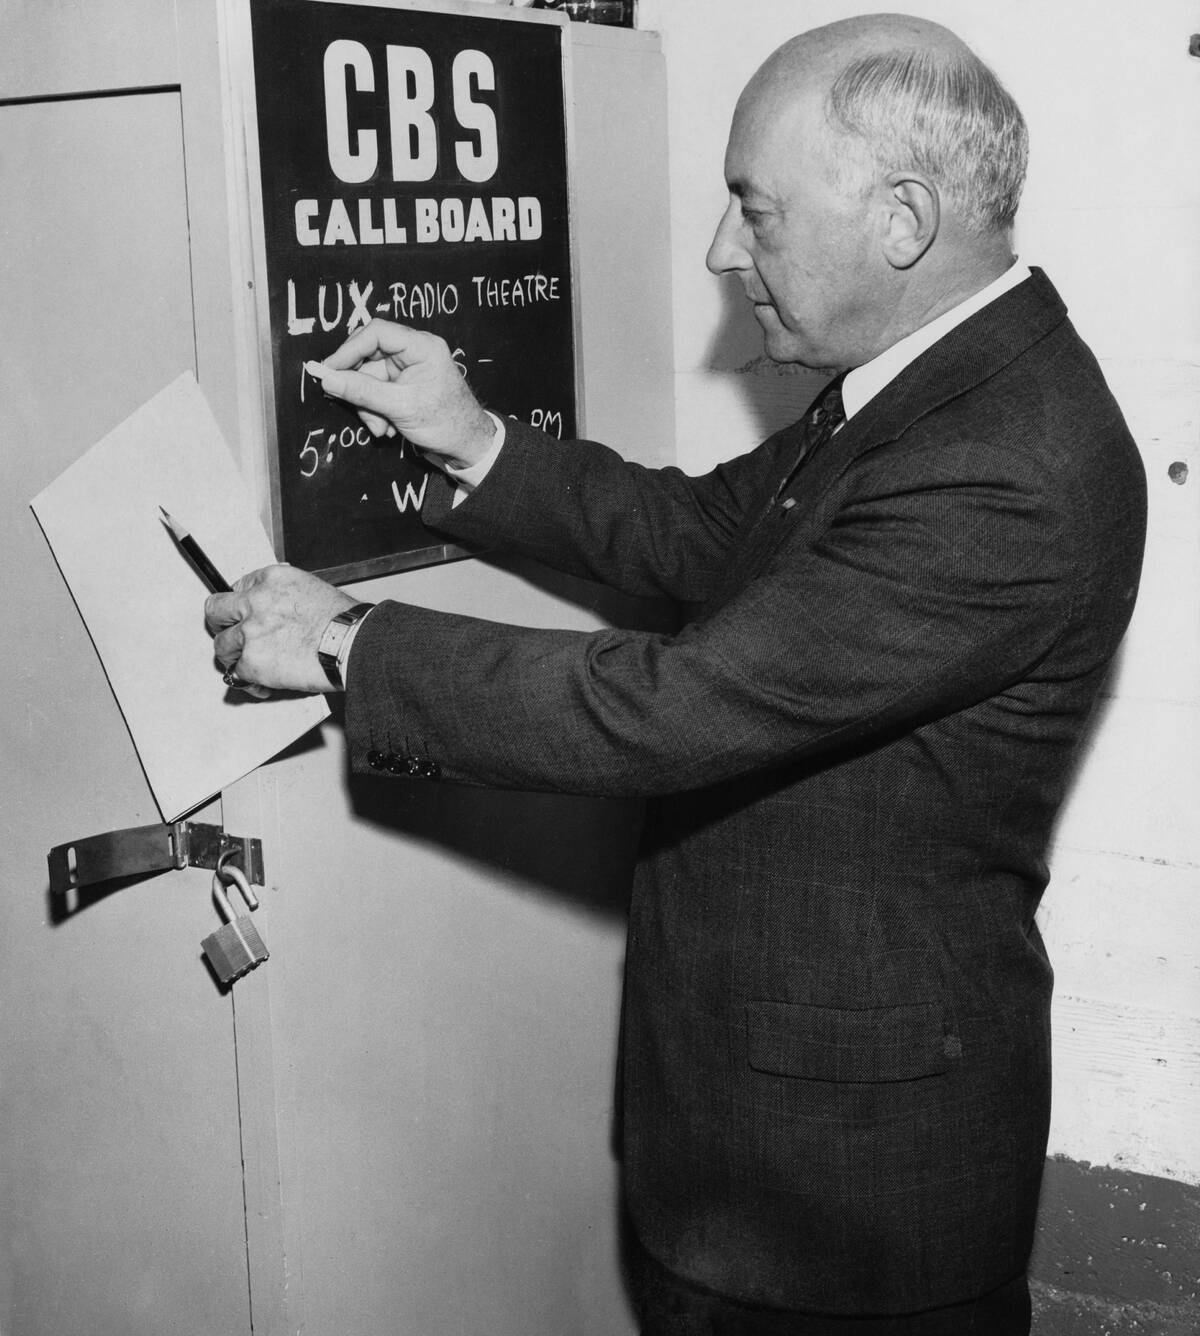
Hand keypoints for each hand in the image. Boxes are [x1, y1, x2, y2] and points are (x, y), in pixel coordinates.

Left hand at [205, 564, 356, 694]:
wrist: (352, 644)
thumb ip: (285, 596)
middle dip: (221, 624)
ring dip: (234, 656)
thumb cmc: (343, 621)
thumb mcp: (311, 589)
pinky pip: (236, 674)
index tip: (243, 615)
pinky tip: (263, 683)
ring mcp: (251, 632)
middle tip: (229, 635)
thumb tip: (276, 610)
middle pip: (215, 610)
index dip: (240, 604)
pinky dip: (249, 681)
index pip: (238, 587)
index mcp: (271, 579)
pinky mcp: (252, 662)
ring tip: (249, 663)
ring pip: (221, 645)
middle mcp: (255, 602)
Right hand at [310, 319, 495, 469]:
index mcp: (422, 347)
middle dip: (359, 387)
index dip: (349, 350)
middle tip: (352, 407)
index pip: (376, 333)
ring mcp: (408, 368)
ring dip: (367, 406)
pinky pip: (376, 391)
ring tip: (380, 429)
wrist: (468, 445)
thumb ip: (362, 392)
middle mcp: (414, 352)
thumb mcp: (400, 408)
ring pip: (369, 378)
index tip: (329, 371)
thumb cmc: (447, 423)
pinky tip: (386, 428)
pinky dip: (375, 410)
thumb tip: (327, 379)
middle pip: (368, 356)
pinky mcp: (403, 384)